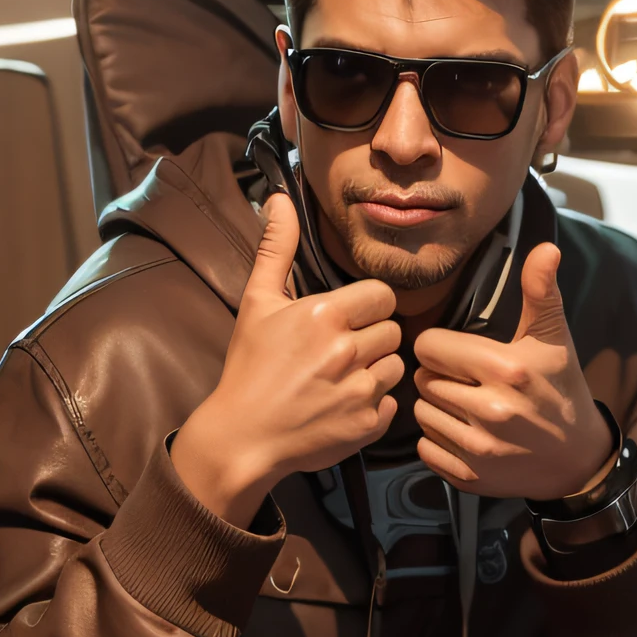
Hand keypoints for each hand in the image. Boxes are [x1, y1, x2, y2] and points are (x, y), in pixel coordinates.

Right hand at [172, 193, 404, 527]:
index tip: (347, 318)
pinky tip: (343, 405)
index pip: (382, 296)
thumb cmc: (248, 368)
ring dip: (375, 370)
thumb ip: (275, 248)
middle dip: (371, 337)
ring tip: (341, 378)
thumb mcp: (257, 302)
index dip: (367, 306)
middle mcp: (347, 351)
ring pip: (395, 366)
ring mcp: (360, 391)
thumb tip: (278, 199)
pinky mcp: (367, 425)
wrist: (241, 437)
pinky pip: (392, 404)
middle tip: (340, 351)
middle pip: (392, 330)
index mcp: (325, 315)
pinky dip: (373, 405)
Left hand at [413, 243, 612, 501]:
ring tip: (464, 405)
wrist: (577, 458)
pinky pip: (425, 448)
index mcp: (506, 369)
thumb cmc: (561, 389)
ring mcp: (479, 448)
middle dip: (440, 376)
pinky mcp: (469, 477)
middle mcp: (490, 411)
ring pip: (420, 413)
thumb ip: (541, 292)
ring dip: (436, 408)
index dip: (441, 346)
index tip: (461, 353)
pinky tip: (464, 432)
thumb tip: (545, 248)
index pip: (430, 347)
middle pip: (423, 380)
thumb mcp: (553, 338)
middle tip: (466, 381)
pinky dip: (437, 441)